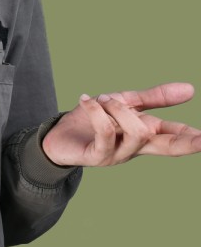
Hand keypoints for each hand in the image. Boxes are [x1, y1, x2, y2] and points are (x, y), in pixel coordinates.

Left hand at [42, 83, 200, 166]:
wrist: (58, 134)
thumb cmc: (95, 118)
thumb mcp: (124, 102)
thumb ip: (154, 97)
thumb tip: (190, 89)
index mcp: (145, 135)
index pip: (175, 137)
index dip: (192, 138)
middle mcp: (135, 148)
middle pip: (167, 148)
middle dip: (186, 143)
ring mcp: (118, 155)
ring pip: (135, 132)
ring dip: (118, 108)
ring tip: (102, 99)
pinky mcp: (97, 157)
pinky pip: (105, 132)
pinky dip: (96, 111)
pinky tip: (85, 100)